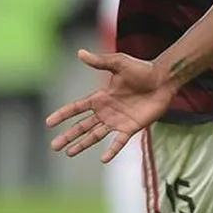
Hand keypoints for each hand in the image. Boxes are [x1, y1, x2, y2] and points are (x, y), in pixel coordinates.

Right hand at [46, 50, 173, 162]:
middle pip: (82, 126)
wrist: (164, 79)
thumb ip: (100, 61)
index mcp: (101, 97)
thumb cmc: (143, 69)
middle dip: (68, 135)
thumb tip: (80, 53)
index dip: (63, 114)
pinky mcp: (131, 127)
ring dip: (82, 144)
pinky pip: (119, 142)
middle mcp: (106, 111)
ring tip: (69, 153)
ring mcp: (118, 120)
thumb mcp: (119, 63)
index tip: (48, 123)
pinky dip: (111, 150)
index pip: (77, 107)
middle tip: (54, 146)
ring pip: (95, 135)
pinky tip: (103, 159)